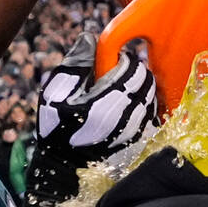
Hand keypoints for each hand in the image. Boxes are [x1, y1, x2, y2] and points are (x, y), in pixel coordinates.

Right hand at [36, 32, 156, 165]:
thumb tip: (89, 37)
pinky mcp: (141, 142)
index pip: (131, 69)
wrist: (65, 168)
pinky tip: (124, 108)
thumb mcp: (55, 93)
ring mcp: (137, 133)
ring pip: (151, 97)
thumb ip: (75, 64)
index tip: (110, 62)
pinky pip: (152, 114)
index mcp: (105, 105)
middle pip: (146, 81)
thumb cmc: (56, 129)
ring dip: (139, 88)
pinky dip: (142, 105)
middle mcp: (127, 120)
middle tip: (114, 76)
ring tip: (117, 92)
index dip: (123, 60)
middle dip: (133, 72)